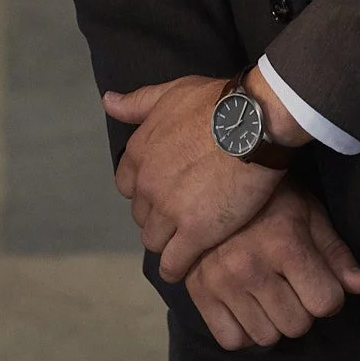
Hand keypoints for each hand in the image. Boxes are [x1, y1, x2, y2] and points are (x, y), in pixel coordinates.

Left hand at [104, 75, 285, 283]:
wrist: (251, 123)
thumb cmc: (215, 103)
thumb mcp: (171, 92)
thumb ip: (137, 103)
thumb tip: (107, 101)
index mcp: (139, 152)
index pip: (128, 185)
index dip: (145, 190)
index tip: (163, 191)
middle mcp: (147, 184)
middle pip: (142, 214)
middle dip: (157, 216)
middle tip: (182, 214)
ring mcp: (168, 210)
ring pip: (153, 240)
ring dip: (167, 241)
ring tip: (186, 240)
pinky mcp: (194, 233)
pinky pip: (173, 262)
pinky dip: (176, 267)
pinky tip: (184, 266)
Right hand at [186, 181, 359, 349]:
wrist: (215, 179)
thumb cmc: (270, 197)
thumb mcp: (309, 214)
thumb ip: (336, 253)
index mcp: (284, 244)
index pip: (326, 303)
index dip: (328, 295)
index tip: (317, 279)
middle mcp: (250, 266)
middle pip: (297, 325)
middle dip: (301, 309)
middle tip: (289, 284)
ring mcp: (220, 281)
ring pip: (266, 337)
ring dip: (272, 322)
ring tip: (266, 293)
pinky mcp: (198, 292)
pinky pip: (231, 340)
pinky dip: (243, 332)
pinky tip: (245, 306)